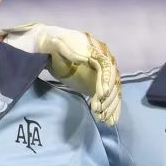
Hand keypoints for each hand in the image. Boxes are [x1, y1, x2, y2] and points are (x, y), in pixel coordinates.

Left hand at [0, 23, 121, 125]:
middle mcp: (106, 60)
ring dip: (110, 106)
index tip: (101, 94)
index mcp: (96, 50)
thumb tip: (83, 57)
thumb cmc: (54, 47)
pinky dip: (112, 108)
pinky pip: (110, 96)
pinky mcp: (100, 83)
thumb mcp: (58, 45)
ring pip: (114, 91)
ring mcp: (104, 73)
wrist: (52, 47)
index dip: (105, 81)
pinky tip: (111, 121)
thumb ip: (69, 50)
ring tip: (103, 119)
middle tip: (100, 111)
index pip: (106, 67)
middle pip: (113, 81)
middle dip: (108, 98)